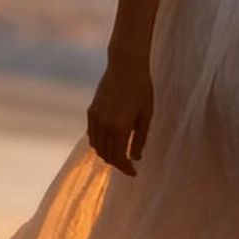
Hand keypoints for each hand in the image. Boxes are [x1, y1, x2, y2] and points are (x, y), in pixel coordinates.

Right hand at [88, 54, 154, 174]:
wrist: (125, 65)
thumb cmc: (141, 89)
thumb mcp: (146, 115)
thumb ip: (140, 139)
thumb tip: (136, 158)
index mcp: (119, 127)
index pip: (118, 157)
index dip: (126, 168)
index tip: (134, 173)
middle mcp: (104, 125)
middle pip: (106, 155)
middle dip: (117, 163)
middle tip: (128, 165)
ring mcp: (95, 118)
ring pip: (96, 146)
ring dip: (106, 154)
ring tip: (119, 155)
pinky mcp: (91, 110)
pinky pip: (91, 134)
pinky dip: (98, 143)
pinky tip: (108, 142)